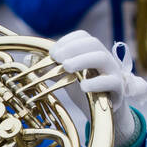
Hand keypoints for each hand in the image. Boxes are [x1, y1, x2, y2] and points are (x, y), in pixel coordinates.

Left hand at [50, 29, 146, 145]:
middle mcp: (105, 58)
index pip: (83, 36)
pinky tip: (83, 86)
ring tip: (66, 67)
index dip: (67, 41)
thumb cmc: (85, 89)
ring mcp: (113, 71)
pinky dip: (96, 83)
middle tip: (57, 59)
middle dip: (73, 48)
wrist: (104, 111)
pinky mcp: (118, 88)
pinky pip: (111, 82)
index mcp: (93, 51)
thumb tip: (29, 60)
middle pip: (93, 43)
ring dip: (82, 60)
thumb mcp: (66, 77)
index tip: (52, 53)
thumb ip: (51, 68)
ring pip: (102, 57)